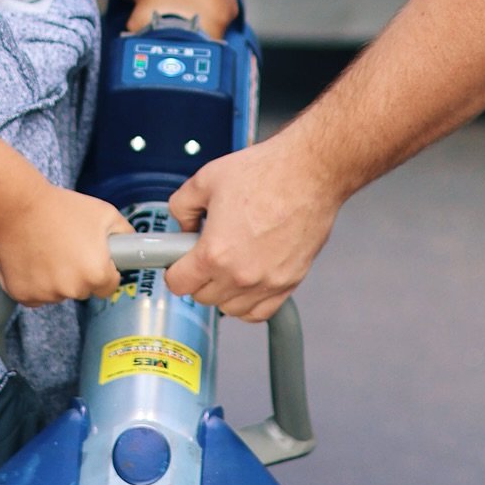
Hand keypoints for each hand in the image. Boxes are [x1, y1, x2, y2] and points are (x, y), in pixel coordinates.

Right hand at [0, 180, 131, 304]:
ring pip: (59, 293)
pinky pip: (36, 295)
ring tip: (48, 248)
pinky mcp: (23, 295)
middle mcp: (72, 289)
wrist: (17, 206)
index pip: (109, 287)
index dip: (104, 271)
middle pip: (83, 290)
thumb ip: (126, 235)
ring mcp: (45, 295)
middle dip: (80, 274)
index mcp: (96, 273)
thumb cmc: (62, 208)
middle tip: (68, 247)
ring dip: (56, 278)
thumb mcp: (105, 214)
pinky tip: (32, 258)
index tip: (95, 258)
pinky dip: (35, 282)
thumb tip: (134, 248)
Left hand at [165, 131, 341, 320]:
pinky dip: (249, 302)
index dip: (174, 270)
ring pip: (230, 308)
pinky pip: (260, 312)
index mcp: (215, 252)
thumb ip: (182, 207)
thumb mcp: (206, 179)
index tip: (179, 261)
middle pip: (203, 297)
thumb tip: (182, 227)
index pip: (178, 284)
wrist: (310, 172)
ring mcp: (267, 283)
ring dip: (223, 291)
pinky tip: (247, 281)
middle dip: (199, 276)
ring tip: (230, 262)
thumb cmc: (267, 172)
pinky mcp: (289, 283)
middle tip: (206, 252)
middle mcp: (240, 275)